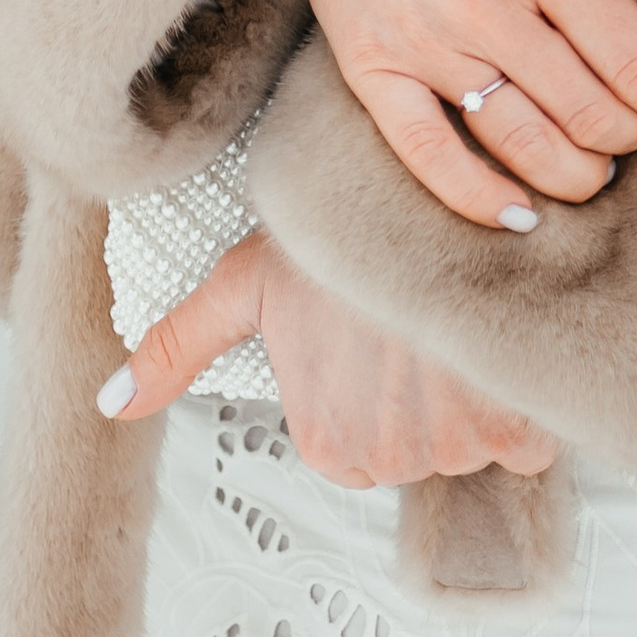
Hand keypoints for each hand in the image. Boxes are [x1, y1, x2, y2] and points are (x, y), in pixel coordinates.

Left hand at [101, 230, 558, 490]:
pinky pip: (526, 439)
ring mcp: (457, 442)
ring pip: (472, 442)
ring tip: (443, 316)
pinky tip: (485, 332)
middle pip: (420, 452)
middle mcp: (392, 458)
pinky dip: (517, 395)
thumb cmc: (325, 230)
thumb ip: (178, 349)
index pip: (362, 453)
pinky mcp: (519, 418)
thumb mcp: (241, 285)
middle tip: (405, 324)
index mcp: (330, 445)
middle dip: (417, 396)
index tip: (365, 337)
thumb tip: (110, 405)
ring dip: (468, 391)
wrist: (409, 178)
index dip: (365, 392)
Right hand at [274, 0, 636, 228]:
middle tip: (632, 128)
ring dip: (575, 175)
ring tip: (593, 169)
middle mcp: (485, 5)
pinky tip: (521, 214)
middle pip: (587, 112)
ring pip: (523, 144)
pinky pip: (430, 156)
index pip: (632, 60)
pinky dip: (481, 200)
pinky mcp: (374, 69)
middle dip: (628, 135)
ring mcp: (426, 43)